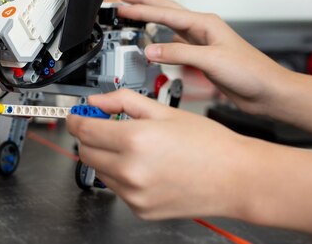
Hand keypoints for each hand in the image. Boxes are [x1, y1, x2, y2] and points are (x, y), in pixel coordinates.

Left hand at [67, 89, 253, 219]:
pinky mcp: (140, 209)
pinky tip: (145, 165)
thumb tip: (97, 101)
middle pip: (85, 152)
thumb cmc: (208, 144)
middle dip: (89, 137)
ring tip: (133, 146)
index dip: (76, 120)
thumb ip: (123, 101)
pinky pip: (116, 189)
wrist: (235, 178)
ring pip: (99, 171)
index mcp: (135, 140)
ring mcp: (134, 194)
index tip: (76, 115)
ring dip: (105, 156)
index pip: (84, 130)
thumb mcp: (164, 110)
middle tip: (104, 126)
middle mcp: (130, 170)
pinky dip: (121, 175)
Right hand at [117, 0, 290, 114]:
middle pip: (167, 10)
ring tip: (135, 11)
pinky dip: (162, 38)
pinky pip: (176, 42)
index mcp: (205, 24)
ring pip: (170, 24)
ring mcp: (203, 42)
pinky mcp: (203, 57)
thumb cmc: (251, 73)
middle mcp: (203, 29)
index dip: (142, 10)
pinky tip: (157, 39)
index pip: (166, 14)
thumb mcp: (211, 60)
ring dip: (151, 17)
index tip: (123, 7)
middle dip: (144, 1)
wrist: (268, 91)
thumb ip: (179, 54)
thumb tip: (151, 50)